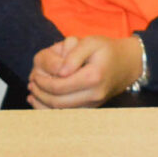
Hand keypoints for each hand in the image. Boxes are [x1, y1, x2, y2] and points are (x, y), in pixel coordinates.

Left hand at [26, 35, 142, 108]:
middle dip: (40, 93)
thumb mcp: (90, 42)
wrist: (126, 64)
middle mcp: (94, 94)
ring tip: (32, 92)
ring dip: (43, 104)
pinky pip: (68, 114)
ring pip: (62, 112)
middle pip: (58, 102)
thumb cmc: (106, 49)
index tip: (34, 73)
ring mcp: (93, 104)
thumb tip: (59, 72)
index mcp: (93, 77)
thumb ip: (73, 54)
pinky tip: (40, 102)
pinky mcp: (91, 108)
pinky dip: (52, 110)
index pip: (59, 86)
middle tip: (31, 82)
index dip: (43, 82)